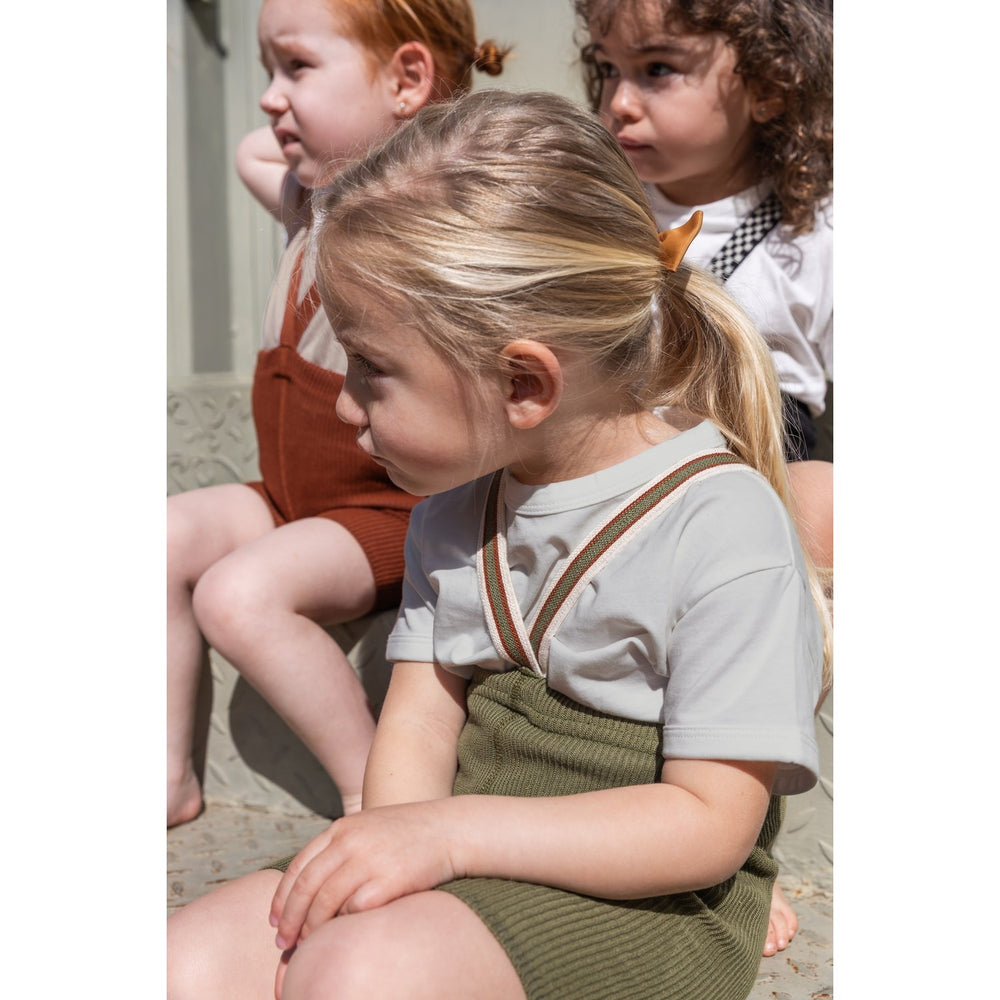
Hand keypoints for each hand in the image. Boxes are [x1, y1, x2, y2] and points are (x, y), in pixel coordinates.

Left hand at [268, 801, 460, 949]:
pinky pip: (353, 910)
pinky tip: (339, 936)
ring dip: (310, 929)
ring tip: (305, 945)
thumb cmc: (410, 834)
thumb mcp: (368, 827)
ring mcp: (369, 860)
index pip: (299, 866)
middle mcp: (350, 842)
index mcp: (341, 828)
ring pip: (325, 903)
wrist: (450, 829)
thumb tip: (314, 883)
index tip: (274, 919)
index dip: (282, 897)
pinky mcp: (388, 880)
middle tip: (282, 942)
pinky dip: (341, 926)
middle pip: (306, 887)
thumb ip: (341, 847)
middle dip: (289, 919)